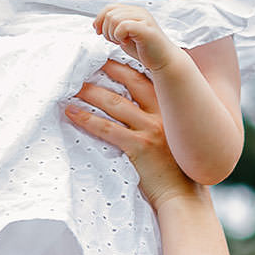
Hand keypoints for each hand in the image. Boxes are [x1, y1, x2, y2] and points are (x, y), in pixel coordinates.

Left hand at [66, 60, 200, 208]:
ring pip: (114, 103)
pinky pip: (108, 128)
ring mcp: (152, 129)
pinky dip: (87, 119)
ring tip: (71, 87)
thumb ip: (160, 119)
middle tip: (83, 62)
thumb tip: (134, 106)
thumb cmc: (176, 170)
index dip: (124, 65)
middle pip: (129, 82)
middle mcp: (163, 113)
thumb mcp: (174, 137)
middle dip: (104, 69)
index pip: (146, 78)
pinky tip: (72, 113)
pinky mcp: (140, 147)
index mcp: (171, 109)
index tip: (104, 57)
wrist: (183, 197)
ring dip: (89, 93)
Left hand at [93, 5, 179, 71]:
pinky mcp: (145, 29)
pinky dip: (119, 36)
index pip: (109, 7)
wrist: (163, 60)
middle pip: (109, 13)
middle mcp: (139, 12)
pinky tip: (126, 42)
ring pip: (114, 19)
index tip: (98, 32)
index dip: (99, 19)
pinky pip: (123, 26)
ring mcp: (143, 19)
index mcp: (134, 11)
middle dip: (106, 30)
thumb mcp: (124, 35)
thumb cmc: (145, 49)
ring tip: (121, 41)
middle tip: (115, 40)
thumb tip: (96, 23)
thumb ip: (113, 26)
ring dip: (112, 34)